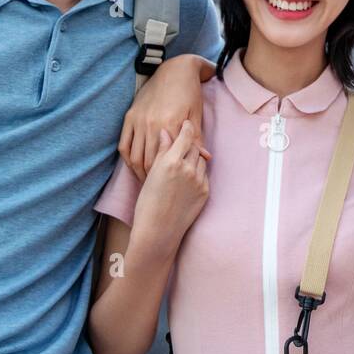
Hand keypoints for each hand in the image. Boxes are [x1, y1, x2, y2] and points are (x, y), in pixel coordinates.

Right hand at [118, 55, 215, 180]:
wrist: (174, 69)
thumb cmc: (190, 92)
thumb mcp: (196, 115)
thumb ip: (197, 138)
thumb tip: (205, 158)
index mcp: (170, 124)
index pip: (166, 159)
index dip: (167, 176)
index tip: (171, 187)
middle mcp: (150, 124)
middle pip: (147, 161)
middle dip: (152, 178)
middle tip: (157, 190)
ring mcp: (138, 120)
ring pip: (134, 156)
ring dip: (138, 171)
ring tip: (147, 181)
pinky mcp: (130, 116)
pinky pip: (124, 144)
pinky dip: (128, 158)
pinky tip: (134, 166)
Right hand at [133, 120, 211, 254]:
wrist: (158, 231)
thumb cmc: (148, 202)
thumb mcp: (151, 174)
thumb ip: (161, 152)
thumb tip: (166, 133)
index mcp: (170, 161)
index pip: (185, 136)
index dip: (186, 127)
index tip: (186, 122)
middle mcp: (187, 168)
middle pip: (194, 146)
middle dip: (189, 144)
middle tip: (184, 143)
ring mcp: (198, 180)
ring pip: (201, 160)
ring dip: (194, 159)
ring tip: (184, 163)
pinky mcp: (205, 191)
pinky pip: (204, 175)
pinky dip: (197, 173)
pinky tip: (187, 179)